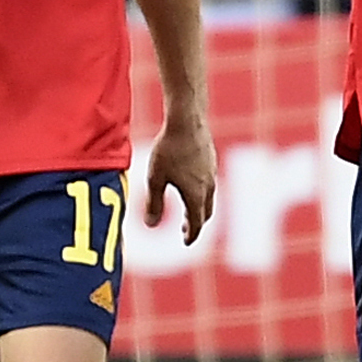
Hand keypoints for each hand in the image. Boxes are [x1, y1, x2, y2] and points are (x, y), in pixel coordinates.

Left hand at [142, 112, 216, 243]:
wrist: (187, 119)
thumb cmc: (169, 149)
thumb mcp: (155, 178)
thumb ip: (154, 203)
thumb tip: (150, 225)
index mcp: (196, 195)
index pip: (197, 224)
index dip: (191, 235)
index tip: (185, 242)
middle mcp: (208, 187)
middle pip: (206, 213)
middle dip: (196, 223)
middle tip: (185, 229)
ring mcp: (212, 173)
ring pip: (209, 198)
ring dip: (199, 207)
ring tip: (188, 209)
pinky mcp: (211, 160)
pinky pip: (209, 183)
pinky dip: (201, 193)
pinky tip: (190, 183)